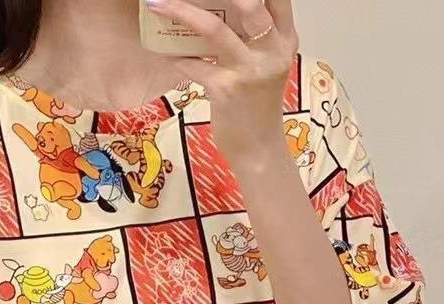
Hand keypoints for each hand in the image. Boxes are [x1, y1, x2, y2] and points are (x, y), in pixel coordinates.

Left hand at [143, 0, 297, 164]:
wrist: (259, 149)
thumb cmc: (258, 107)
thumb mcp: (266, 67)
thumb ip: (254, 40)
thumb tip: (223, 12)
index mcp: (284, 40)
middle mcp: (271, 51)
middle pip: (249, 2)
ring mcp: (248, 70)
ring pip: (213, 29)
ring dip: (181, 11)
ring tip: (159, 4)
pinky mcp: (225, 89)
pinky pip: (193, 64)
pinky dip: (175, 57)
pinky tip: (165, 54)